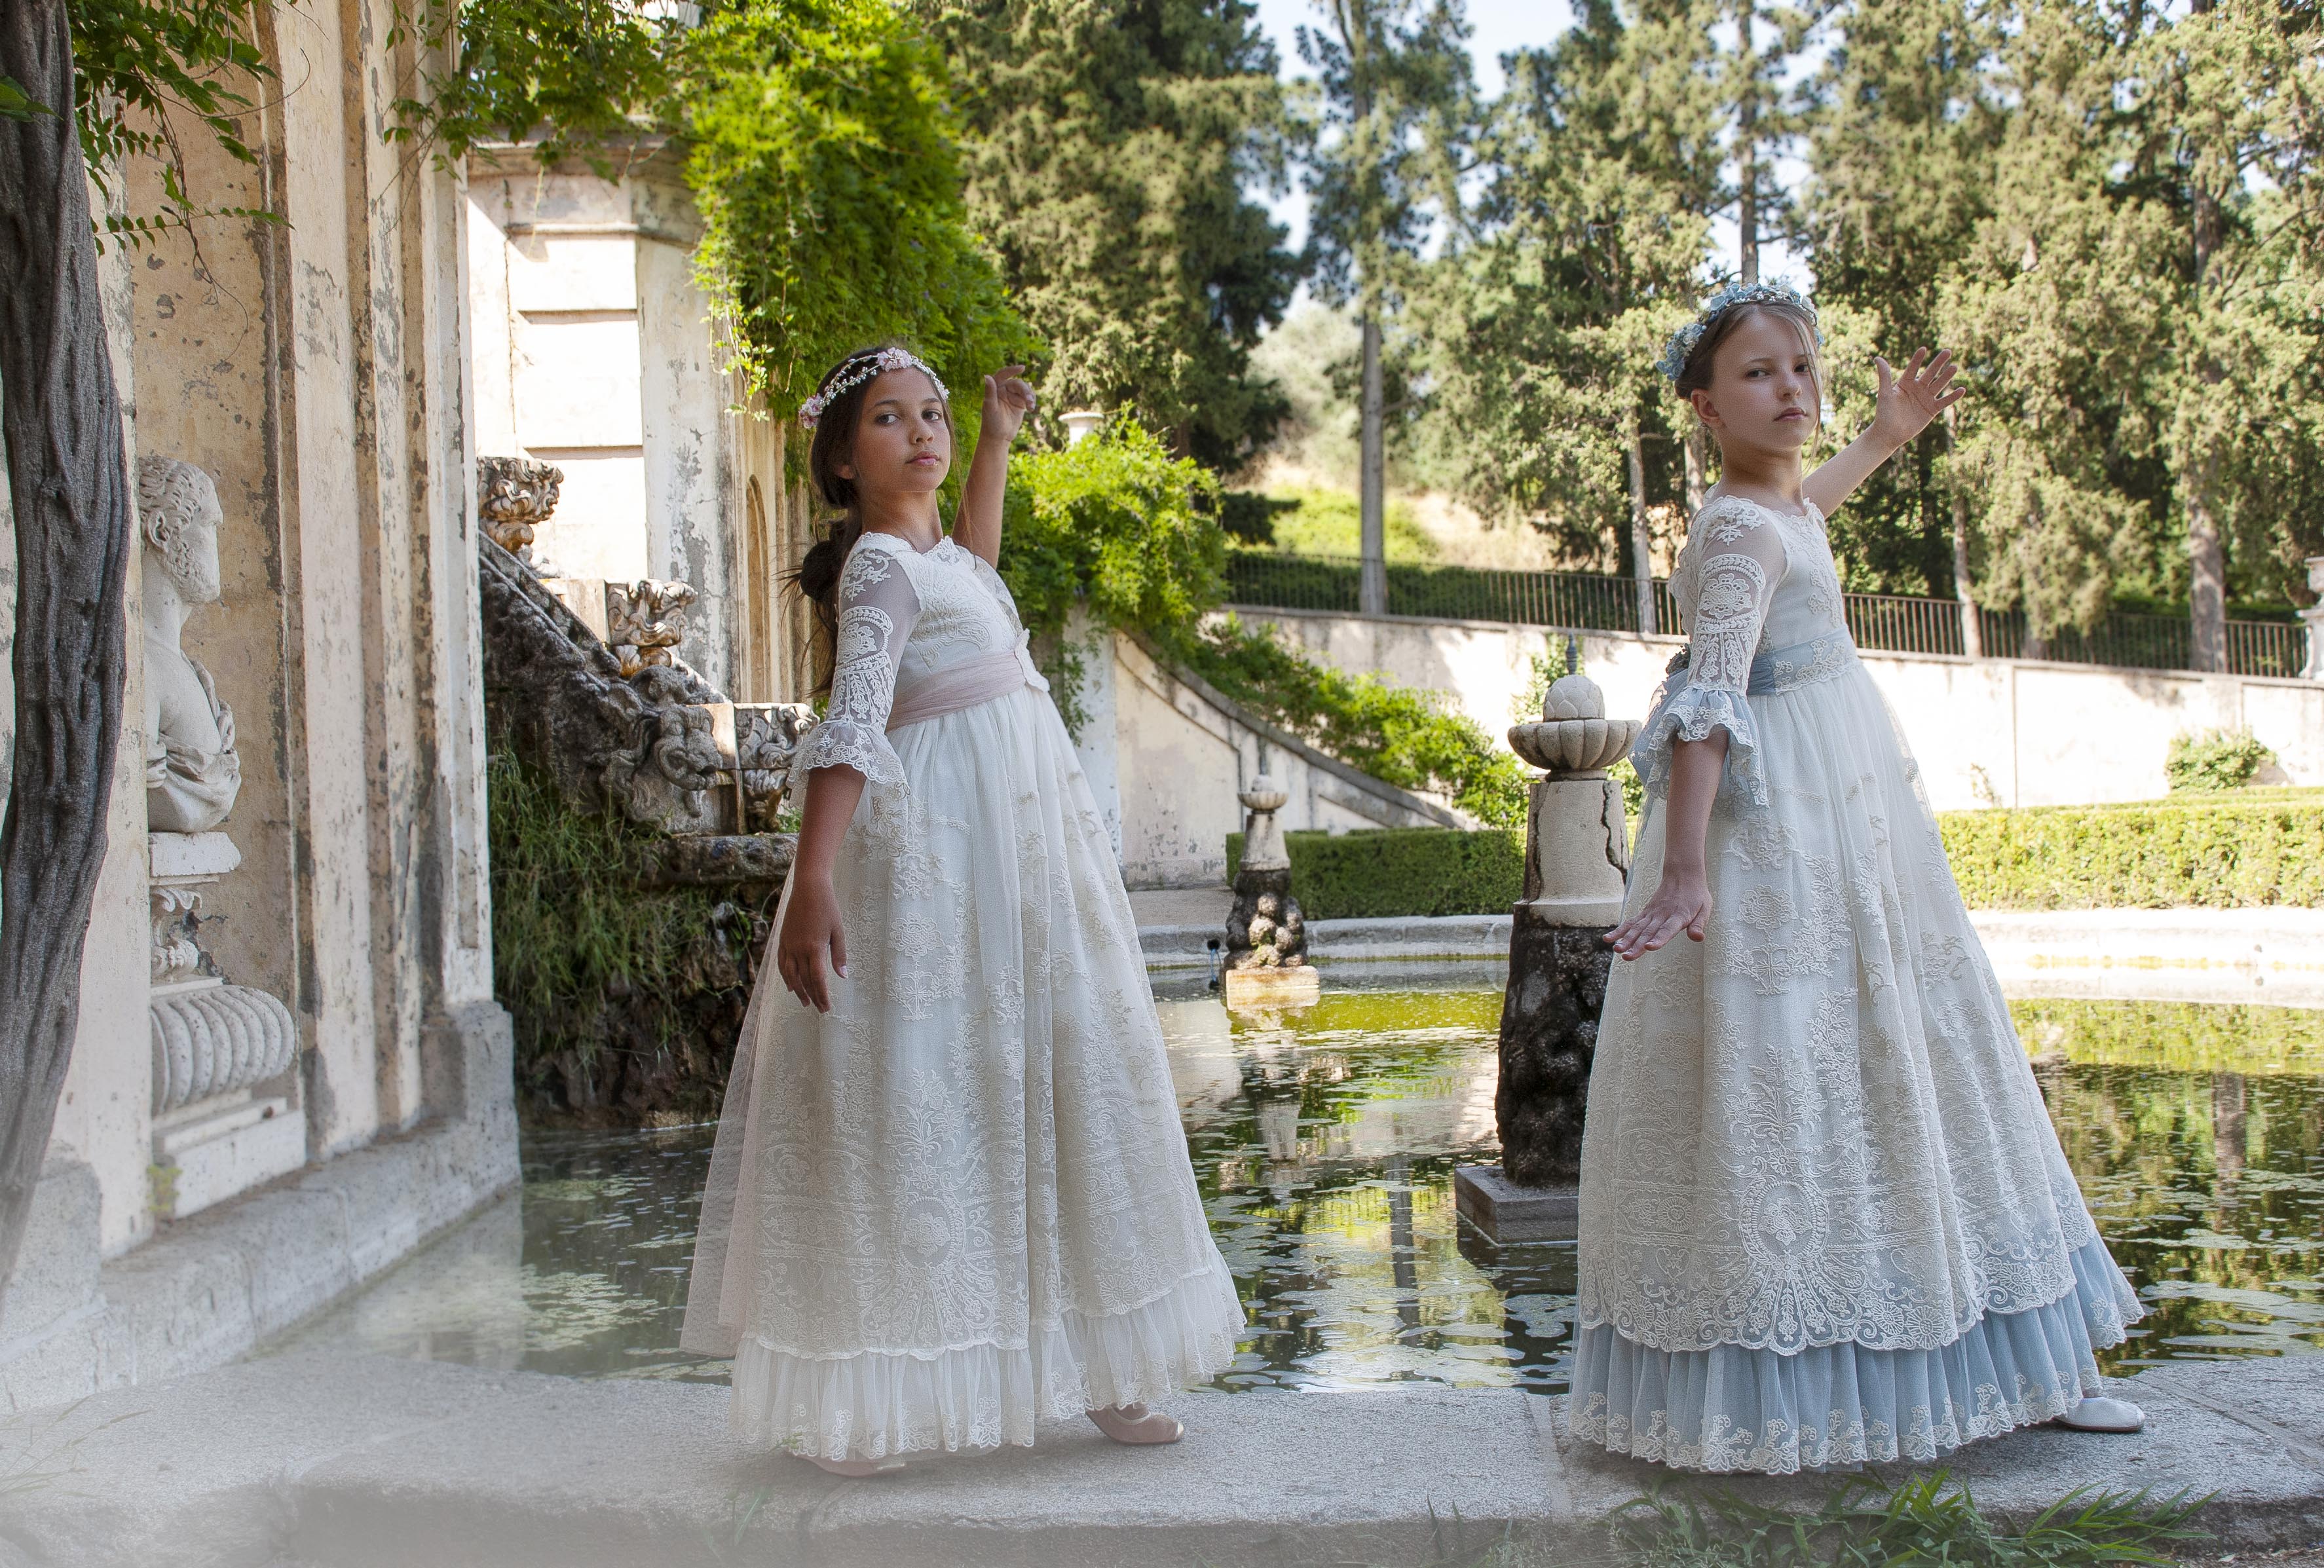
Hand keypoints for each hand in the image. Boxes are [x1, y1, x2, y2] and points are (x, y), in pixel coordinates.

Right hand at [775, 875, 846, 1011]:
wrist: (808, 888)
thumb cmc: (827, 907)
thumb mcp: (838, 931)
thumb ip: (839, 955)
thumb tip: (843, 976)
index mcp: (814, 948)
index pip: (817, 980)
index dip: (822, 996)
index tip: (826, 1007)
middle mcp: (798, 950)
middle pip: (804, 980)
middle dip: (812, 996)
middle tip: (818, 1008)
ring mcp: (788, 945)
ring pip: (790, 975)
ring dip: (797, 990)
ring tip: (804, 1001)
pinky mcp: (782, 940)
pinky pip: (781, 963)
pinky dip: (785, 976)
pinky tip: (790, 984)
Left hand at [982, 364, 1036, 445]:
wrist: (998, 437)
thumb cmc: (991, 423)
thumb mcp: (990, 406)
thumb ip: (989, 391)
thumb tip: (986, 375)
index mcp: (995, 388)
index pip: (1003, 375)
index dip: (1012, 370)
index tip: (1022, 368)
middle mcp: (1004, 390)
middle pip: (1017, 384)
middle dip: (1025, 390)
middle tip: (1029, 400)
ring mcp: (1013, 396)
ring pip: (1025, 390)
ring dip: (1030, 396)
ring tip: (1031, 406)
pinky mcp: (1020, 403)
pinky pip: (1029, 397)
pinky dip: (1032, 401)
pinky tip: (1032, 409)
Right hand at [1604, 869, 1710, 959]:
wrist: (1683, 874)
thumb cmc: (1696, 894)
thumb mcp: (1705, 909)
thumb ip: (1699, 925)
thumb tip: (1698, 938)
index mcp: (1679, 916)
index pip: (1667, 930)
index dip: (1659, 939)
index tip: (1649, 947)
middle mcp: (1662, 915)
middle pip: (1648, 932)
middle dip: (1636, 945)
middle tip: (1626, 956)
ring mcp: (1651, 913)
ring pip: (1637, 928)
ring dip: (1626, 940)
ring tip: (1616, 950)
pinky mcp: (1645, 912)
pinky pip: (1631, 922)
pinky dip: (1620, 931)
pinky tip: (1609, 939)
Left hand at [1869, 347, 1961, 450]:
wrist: (1889, 434)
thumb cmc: (1884, 414)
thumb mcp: (1884, 393)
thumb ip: (1884, 376)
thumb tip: (1877, 358)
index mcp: (1905, 383)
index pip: (1913, 368)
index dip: (1918, 360)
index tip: (1923, 349)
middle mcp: (1917, 388)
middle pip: (1930, 373)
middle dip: (1938, 363)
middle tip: (1947, 351)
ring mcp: (1925, 398)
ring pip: (1938, 385)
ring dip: (1946, 376)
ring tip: (1954, 367)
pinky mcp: (1932, 410)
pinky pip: (1944, 402)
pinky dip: (1952, 397)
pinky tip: (1961, 390)